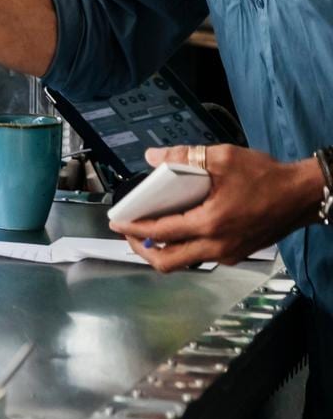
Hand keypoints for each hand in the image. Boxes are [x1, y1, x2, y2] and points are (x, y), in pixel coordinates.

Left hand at [110, 143, 324, 270]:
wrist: (302, 195)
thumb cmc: (264, 176)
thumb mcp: (221, 157)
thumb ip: (183, 156)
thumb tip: (152, 156)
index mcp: (210, 224)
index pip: (162, 233)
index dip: (134, 229)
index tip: (116, 222)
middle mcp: (218, 246)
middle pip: (169, 261)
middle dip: (143, 250)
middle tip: (128, 233)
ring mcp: (228, 253)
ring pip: (185, 262)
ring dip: (163, 250)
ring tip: (147, 230)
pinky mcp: (237, 253)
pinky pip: (201, 256)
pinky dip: (183, 247)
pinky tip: (177, 228)